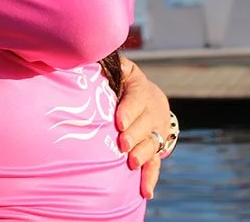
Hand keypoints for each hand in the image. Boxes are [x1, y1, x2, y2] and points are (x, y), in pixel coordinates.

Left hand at [115, 58, 172, 198]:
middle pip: (146, 125)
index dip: (129, 111)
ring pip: (153, 144)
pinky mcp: (158, 147)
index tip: (119, 122)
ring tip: (131, 163)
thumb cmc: (123, 80)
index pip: (136, 99)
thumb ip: (109, 64)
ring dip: (143, 154)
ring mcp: (158, 131)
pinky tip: (146, 191)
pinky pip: (157, 163)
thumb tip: (90, 57)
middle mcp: (153, 111)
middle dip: (135, 136)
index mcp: (142, 89)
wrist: (149, 95)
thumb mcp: (121, 68)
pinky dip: (151, 177)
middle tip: (123, 145)